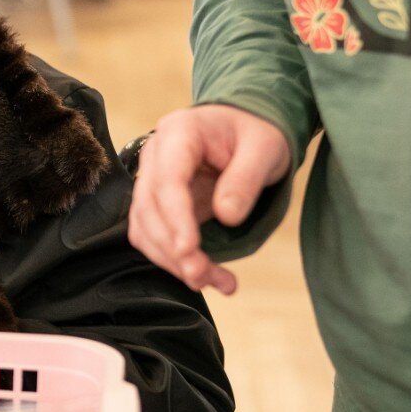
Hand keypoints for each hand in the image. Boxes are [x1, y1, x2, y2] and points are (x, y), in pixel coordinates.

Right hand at [127, 105, 292, 294]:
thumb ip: (246, 179)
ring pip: (145, 228)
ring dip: (172, 261)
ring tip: (214, 281)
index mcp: (179, 133)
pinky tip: (206, 276)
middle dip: (172, 248)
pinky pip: (154, 237)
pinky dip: (174, 262)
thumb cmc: (255, 134)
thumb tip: (227, 217)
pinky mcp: (158, 204)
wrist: (245, 130)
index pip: (167, 179)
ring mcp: (153, 180)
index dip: (175, 217)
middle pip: (149, 208)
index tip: (189, 250)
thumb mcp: (265, 148)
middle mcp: (156, 156)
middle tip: (203, 276)